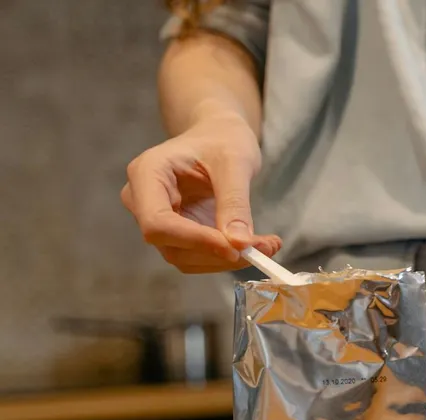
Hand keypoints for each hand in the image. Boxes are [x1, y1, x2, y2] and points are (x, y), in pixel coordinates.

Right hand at [120, 111, 280, 273]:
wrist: (218, 137)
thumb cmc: (222, 140)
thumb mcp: (235, 162)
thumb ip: (235, 202)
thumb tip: (239, 244)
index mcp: (147, 174)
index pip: (158, 222)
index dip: (195, 240)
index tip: (235, 248)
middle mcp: (142, 200)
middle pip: (170, 245)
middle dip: (217, 253)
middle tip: (263, 249)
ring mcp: (157, 219)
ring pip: (185, 257)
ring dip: (226, 259)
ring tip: (267, 245)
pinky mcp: (176, 233)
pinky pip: (198, 256)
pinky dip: (227, 256)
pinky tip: (257, 245)